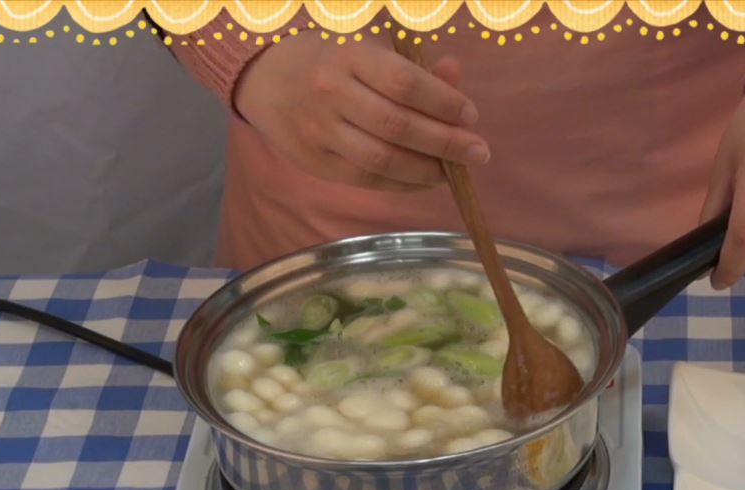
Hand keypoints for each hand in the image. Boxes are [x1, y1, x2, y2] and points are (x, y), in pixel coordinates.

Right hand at [233, 34, 487, 190]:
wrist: (265, 79)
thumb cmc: (333, 61)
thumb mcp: (370, 50)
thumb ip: (414, 67)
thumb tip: (455, 75)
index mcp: (350, 56)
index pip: (405, 83)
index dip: (444, 102)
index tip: (471, 115)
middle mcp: (331, 93)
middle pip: (398, 126)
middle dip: (446, 142)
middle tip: (479, 151)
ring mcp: (321, 131)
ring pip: (383, 159)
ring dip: (428, 169)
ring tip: (456, 169)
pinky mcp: (315, 162)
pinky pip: (368, 179)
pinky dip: (404, 183)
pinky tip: (427, 179)